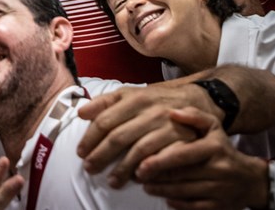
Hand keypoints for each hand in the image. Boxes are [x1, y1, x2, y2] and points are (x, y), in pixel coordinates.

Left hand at [76, 83, 205, 186]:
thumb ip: (104, 102)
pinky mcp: (183, 140)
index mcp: (134, 99)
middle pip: (119, 137)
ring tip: (111, 181)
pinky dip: (149, 169)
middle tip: (89, 169)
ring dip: (123, 168)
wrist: (194, 99)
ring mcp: (167, 126)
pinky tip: (138, 178)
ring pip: (139, 150)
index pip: (105, 121)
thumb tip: (81, 113)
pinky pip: (163, 158)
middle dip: (101, 156)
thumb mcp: (129, 94)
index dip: (91, 138)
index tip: (80, 152)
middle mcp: (150, 112)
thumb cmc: (153, 100)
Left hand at [137, 108, 268, 209]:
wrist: (250, 180)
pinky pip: (192, 207)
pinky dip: (176, 203)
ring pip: (183, 192)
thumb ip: (194, 116)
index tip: (141, 164)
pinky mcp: (219, 207)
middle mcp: (219, 169)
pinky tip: (165, 196)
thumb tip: (172, 112)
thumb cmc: (222, 150)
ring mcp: (220, 190)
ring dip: (161, 190)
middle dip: (156, 176)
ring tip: (146, 185)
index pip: (182, 154)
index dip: (159, 160)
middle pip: (179, 175)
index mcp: (214, 147)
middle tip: (138, 175)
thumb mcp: (213, 128)